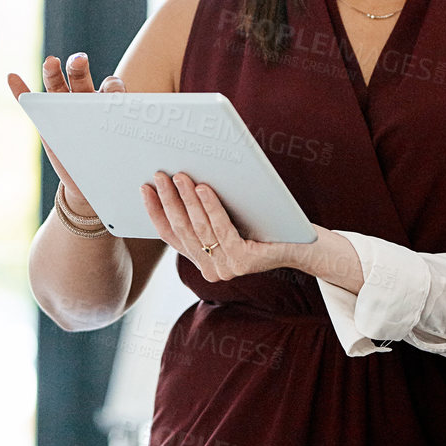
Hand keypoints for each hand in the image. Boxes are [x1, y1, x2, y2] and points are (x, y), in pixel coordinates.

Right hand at [6, 53, 123, 216]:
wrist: (91, 183)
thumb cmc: (113, 161)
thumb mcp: (127, 152)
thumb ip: (139, 143)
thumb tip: (169, 144)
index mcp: (106, 104)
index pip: (111, 87)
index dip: (112, 87)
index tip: (113, 92)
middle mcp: (84, 100)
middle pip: (80, 77)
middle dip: (79, 67)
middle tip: (79, 61)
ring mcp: (62, 107)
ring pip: (56, 84)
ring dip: (52, 71)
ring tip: (50, 62)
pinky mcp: (44, 119)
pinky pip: (28, 99)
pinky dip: (19, 88)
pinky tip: (12, 78)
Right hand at [141, 171, 308, 281]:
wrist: (301, 243)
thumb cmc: (263, 224)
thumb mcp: (227, 220)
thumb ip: (204, 213)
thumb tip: (177, 182)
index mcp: (203, 261)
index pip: (171, 236)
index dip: (155, 211)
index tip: (144, 188)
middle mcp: (211, 269)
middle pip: (182, 230)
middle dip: (168, 200)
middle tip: (159, 175)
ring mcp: (226, 268)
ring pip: (199, 228)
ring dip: (186, 199)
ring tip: (179, 176)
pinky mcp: (243, 262)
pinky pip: (222, 229)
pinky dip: (211, 206)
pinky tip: (203, 188)